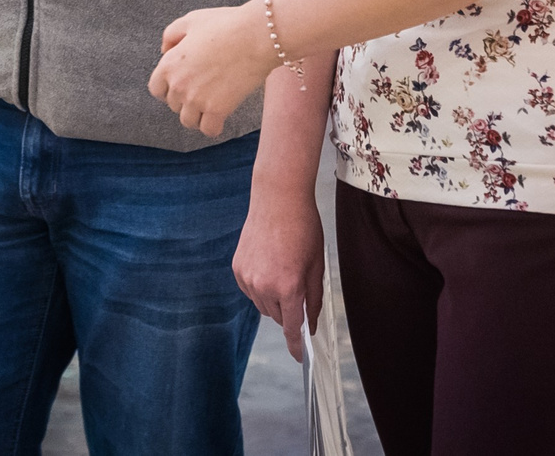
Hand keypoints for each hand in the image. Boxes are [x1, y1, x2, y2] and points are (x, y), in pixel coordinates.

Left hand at [147, 2, 278, 137]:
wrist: (255, 36)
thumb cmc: (226, 25)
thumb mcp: (191, 20)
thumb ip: (171, 34)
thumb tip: (164, 50)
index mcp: (169, 64)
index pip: (156, 89)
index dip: (167, 88)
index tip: (181, 85)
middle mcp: (179, 85)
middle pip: (173, 105)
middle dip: (185, 98)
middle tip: (203, 87)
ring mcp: (197, 99)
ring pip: (188, 121)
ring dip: (197, 114)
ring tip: (210, 103)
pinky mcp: (217, 110)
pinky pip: (208, 129)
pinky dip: (213, 125)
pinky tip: (220, 115)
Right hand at [233, 190, 325, 361]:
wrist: (277, 198)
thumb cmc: (303, 227)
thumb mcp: (317, 265)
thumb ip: (314, 299)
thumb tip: (310, 324)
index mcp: (289, 286)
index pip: (291, 328)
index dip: (297, 346)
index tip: (301, 357)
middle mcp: (265, 286)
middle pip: (277, 316)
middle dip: (289, 310)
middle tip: (298, 285)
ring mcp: (248, 277)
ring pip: (263, 305)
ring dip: (274, 298)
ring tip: (283, 270)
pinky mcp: (238, 268)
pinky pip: (250, 290)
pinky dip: (260, 286)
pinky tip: (269, 264)